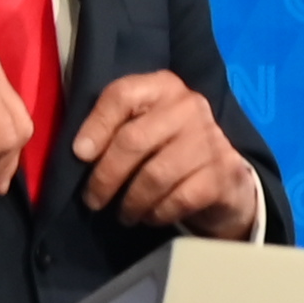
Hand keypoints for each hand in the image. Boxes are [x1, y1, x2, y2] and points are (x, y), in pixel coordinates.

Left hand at [71, 69, 264, 237]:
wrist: (223, 179)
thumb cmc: (168, 150)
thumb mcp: (142, 127)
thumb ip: (114, 128)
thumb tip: (81, 152)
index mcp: (163, 86)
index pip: (122, 95)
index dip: (96, 125)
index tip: (80, 155)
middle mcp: (189, 106)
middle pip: (134, 139)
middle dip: (106, 176)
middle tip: (93, 200)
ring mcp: (210, 139)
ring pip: (155, 175)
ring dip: (131, 202)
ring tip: (123, 214)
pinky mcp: (223, 173)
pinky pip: (179, 198)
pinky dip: (158, 212)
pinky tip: (151, 216)